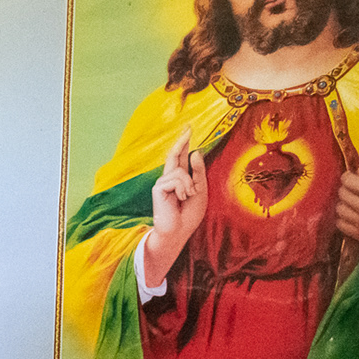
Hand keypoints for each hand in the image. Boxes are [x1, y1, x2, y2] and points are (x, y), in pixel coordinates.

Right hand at [145, 127, 208, 286]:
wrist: (178, 231)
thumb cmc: (189, 215)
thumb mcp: (200, 190)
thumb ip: (198, 172)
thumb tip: (195, 152)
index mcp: (180, 179)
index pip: (181, 158)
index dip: (184, 143)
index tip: (188, 129)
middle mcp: (170, 178)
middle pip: (174, 155)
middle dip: (181, 141)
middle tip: (189, 127)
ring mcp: (162, 182)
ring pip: (180, 172)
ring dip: (189, 186)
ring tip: (186, 198)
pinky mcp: (158, 187)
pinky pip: (176, 180)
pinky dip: (183, 190)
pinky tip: (179, 200)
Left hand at [336, 169, 358, 265]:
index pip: (350, 182)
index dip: (348, 176)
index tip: (353, 176)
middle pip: (343, 194)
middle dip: (346, 188)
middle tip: (356, 188)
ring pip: (339, 208)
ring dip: (344, 202)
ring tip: (355, 202)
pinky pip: (340, 225)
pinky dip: (343, 217)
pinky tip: (353, 215)